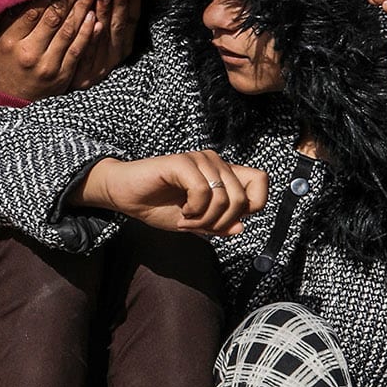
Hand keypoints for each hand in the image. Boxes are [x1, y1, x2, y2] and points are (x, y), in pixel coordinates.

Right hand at [0, 0, 97, 102]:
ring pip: (69, 30)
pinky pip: (78, 48)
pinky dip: (88, 31)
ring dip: (82, 8)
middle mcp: (29, 54)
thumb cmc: (1, 65)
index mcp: (9, 42)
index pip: (32, 11)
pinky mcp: (63, 75)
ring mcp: (48, 65)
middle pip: (54, 18)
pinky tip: (94, 16)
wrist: (14, 100)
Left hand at [74, 0, 142, 89]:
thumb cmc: (81, 58)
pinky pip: (88, 53)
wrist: (58, 89)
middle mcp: (113, 58)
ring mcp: (98, 68)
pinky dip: (92, 38)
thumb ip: (106, 18)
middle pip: (119, 26)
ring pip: (105, 37)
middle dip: (121, 2)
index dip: (134, 2)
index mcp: (120, 48)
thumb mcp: (99, 40)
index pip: (131, 21)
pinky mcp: (82, 76)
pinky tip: (94, 22)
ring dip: (107, 14)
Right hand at [74, 152, 267, 237]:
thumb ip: (218, 224)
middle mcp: (214, 162)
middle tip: (199, 227)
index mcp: (222, 174)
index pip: (261, 181)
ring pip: (224, 197)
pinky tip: (181, 212)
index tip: (226, 219)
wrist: (125, 196)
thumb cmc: (158, 205)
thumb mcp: (195, 222)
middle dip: (222, 222)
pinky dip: (194, 209)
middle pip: (243, 198)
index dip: (252, 205)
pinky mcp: (181, 161)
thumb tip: (241, 227)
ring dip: (205, 219)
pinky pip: (203, 190)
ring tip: (186, 221)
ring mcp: (198, 159)